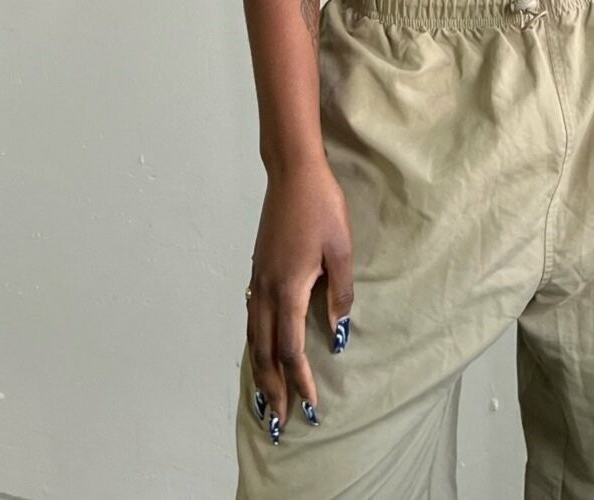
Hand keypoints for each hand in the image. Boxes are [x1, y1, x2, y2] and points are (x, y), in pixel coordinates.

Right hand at [246, 157, 353, 442]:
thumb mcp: (342, 249)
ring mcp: (258, 279)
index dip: (300, 381)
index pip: (291, 349)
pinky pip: (251, 319)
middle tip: (279, 421)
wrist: (293, 172)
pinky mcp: (258, 268)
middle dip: (271, 389)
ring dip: (259, 370)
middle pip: (264, 352)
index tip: (310, 406)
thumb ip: (341, 293)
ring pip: (253, 337)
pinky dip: (254, 344)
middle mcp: (267, 290)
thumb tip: (338, 333)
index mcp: (289, 289)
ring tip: (265, 397)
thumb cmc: (322, 206)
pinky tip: (260, 349)